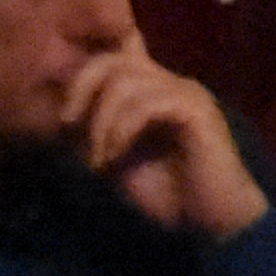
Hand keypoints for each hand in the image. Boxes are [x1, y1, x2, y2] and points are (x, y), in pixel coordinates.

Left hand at [65, 43, 265, 242]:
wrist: (212, 224)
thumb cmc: (168, 196)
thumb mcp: (116, 161)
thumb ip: (96, 133)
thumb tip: (63, 118)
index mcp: (152, 90)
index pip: (119, 51)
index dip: (86, 71)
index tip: (65, 115)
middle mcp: (169, 82)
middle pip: (114, 59)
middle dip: (80, 89)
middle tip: (67, 128)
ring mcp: (185, 93)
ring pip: (126, 80)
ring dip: (100, 121)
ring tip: (97, 160)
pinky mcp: (196, 110)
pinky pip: (147, 104)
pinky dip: (121, 130)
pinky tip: (113, 157)